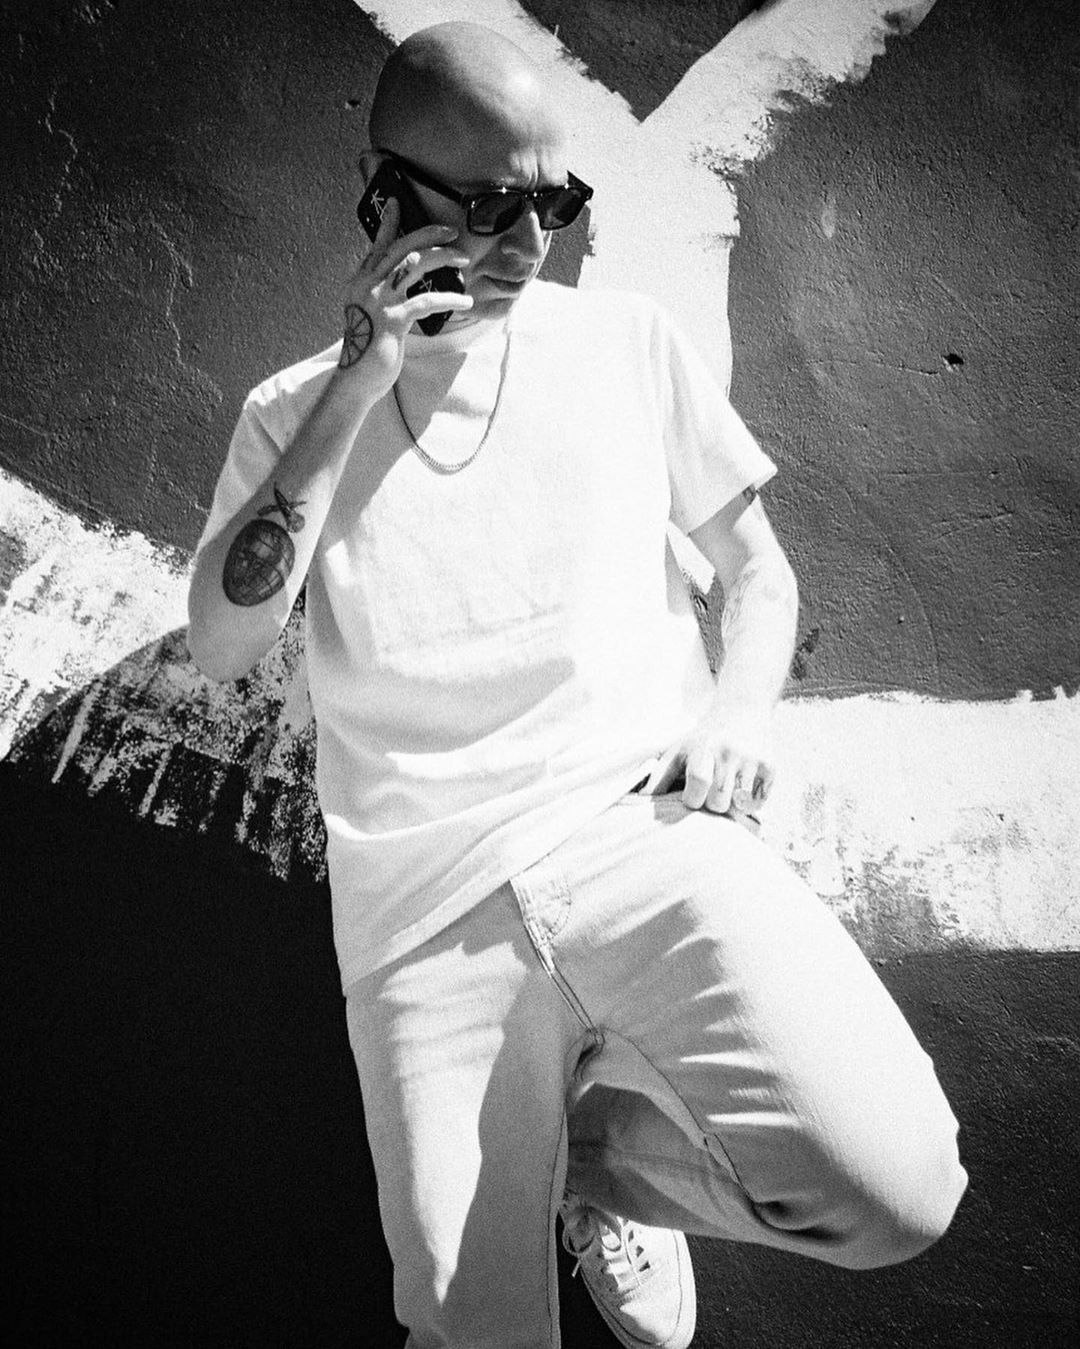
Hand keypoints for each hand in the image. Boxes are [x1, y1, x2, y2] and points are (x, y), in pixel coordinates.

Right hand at [336, 198, 472, 390]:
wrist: (357, 378)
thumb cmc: (369, 348)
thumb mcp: (372, 314)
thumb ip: (383, 294)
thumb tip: (401, 278)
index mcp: (361, 281)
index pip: (377, 245)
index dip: (388, 223)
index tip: (396, 202)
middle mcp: (367, 285)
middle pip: (400, 247)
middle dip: (427, 234)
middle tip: (451, 231)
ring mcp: (380, 300)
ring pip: (415, 265)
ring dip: (443, 259)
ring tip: (464, 261)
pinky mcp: (394, 319)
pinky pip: (427, 301)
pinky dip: (450, 298)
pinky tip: (466, 301)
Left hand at [641, 697, 774, 818]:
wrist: (743, 708)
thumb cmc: (704, 736)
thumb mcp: (679, 748)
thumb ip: (660, 774)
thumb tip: (641, 800)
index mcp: (702, 748)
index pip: (697, 790)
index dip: (692, 800)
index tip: (692, 794)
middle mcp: (728, 753)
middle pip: (718, 804)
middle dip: (711, 804)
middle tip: (711, 791)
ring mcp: (752, 760)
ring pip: (738, 806)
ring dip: (730, 805)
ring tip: (726, 788)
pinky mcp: (770, 766)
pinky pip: (758, 802)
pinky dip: (749, 802)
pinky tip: (743, 785)